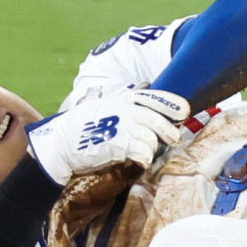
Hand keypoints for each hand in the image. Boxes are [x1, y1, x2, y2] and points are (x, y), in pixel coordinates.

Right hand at [25, 89, 188, 184]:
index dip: (174, 105)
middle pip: (160, 120)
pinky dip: (146, 159)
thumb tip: (147, 85)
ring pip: (153, 139)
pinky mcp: (119, 144)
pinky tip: (141, 161)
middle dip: (170, 132)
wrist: (62, 141)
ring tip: (146, 153)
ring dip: (153, 149)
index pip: (156, 97)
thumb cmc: (85, 125)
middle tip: (173, 140)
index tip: (184, 112)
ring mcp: (123, 126)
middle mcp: (126, 110)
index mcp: (124, 98)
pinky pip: (144, 152)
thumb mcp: (108, 105)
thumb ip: (128, 101)